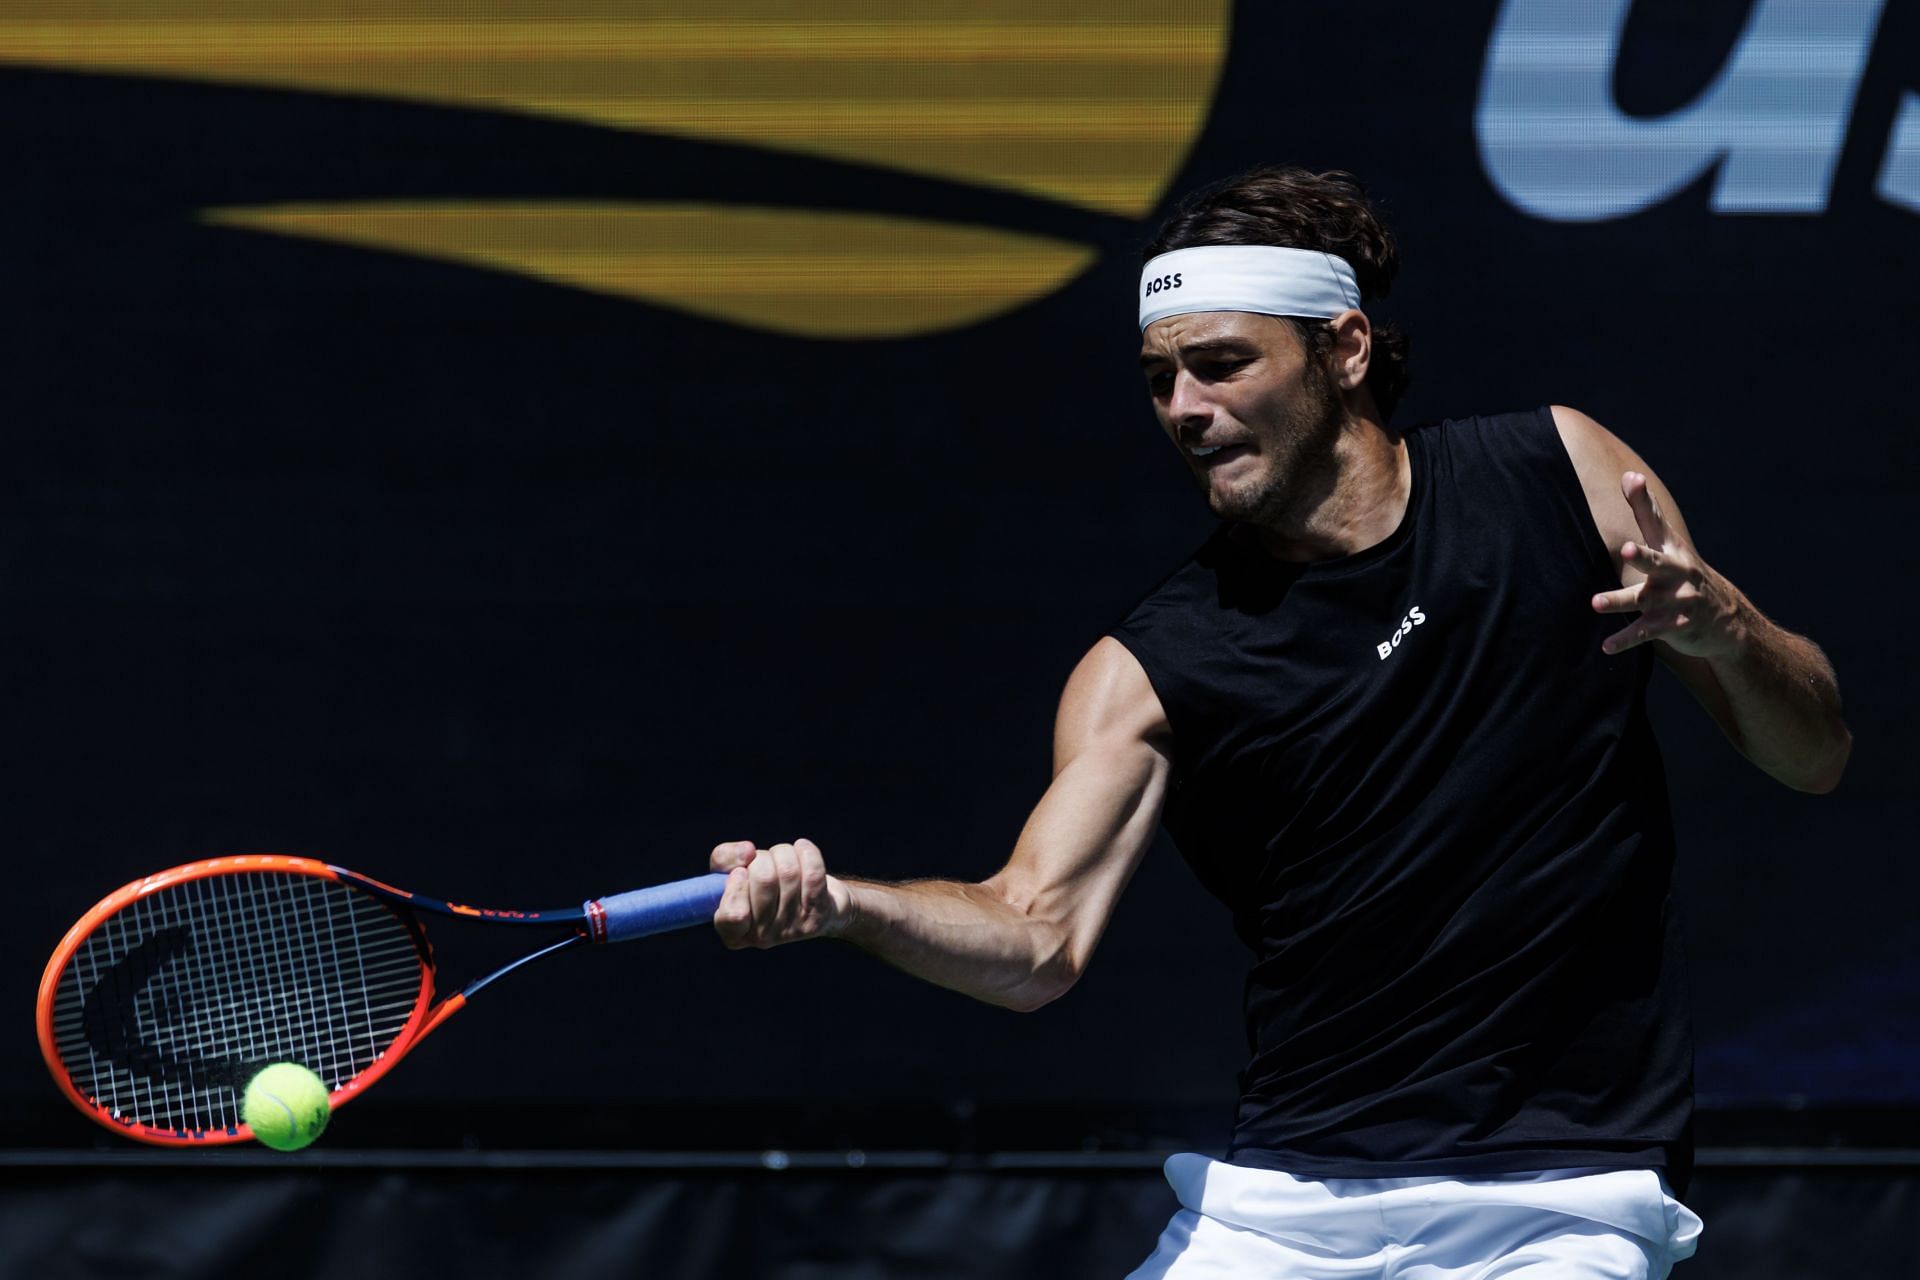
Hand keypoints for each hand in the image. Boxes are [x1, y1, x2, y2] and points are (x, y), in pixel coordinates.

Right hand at [709, 838, 853, 948]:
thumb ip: (725, 858)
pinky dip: (807, 853)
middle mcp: (762, 937)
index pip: (732, 915)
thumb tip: (748, 851)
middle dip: (763, 858)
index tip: (740, 872)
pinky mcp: (816, 916)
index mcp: (733, 933)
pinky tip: (802, 848)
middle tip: (764, 862)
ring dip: (784, 853)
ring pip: (789, 872)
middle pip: (764, 879)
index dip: (736, 887)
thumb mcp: (731, 872)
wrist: (808, 900)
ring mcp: (792, 929)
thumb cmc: (761, 884)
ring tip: (782, 858)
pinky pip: (813, 875)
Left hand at [1590, 471, 1745, 657]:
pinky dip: (1625, 639)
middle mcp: (1674, 572)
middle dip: (1641, 556)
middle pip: (1655, 561)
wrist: (1726, 619)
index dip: (1643, 501)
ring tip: (1595, 603)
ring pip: (1643, 600)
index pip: (1655, 521)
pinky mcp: (1672, 625)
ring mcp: (1675, 600)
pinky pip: (1644, 633)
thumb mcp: (1669, 543)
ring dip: (1619, 601)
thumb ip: (1646, 512)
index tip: (1632, 479)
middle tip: (1625, 549)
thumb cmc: (1684, 574)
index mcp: (1671, 550)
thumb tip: (1629, 473)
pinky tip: (1606, 646)